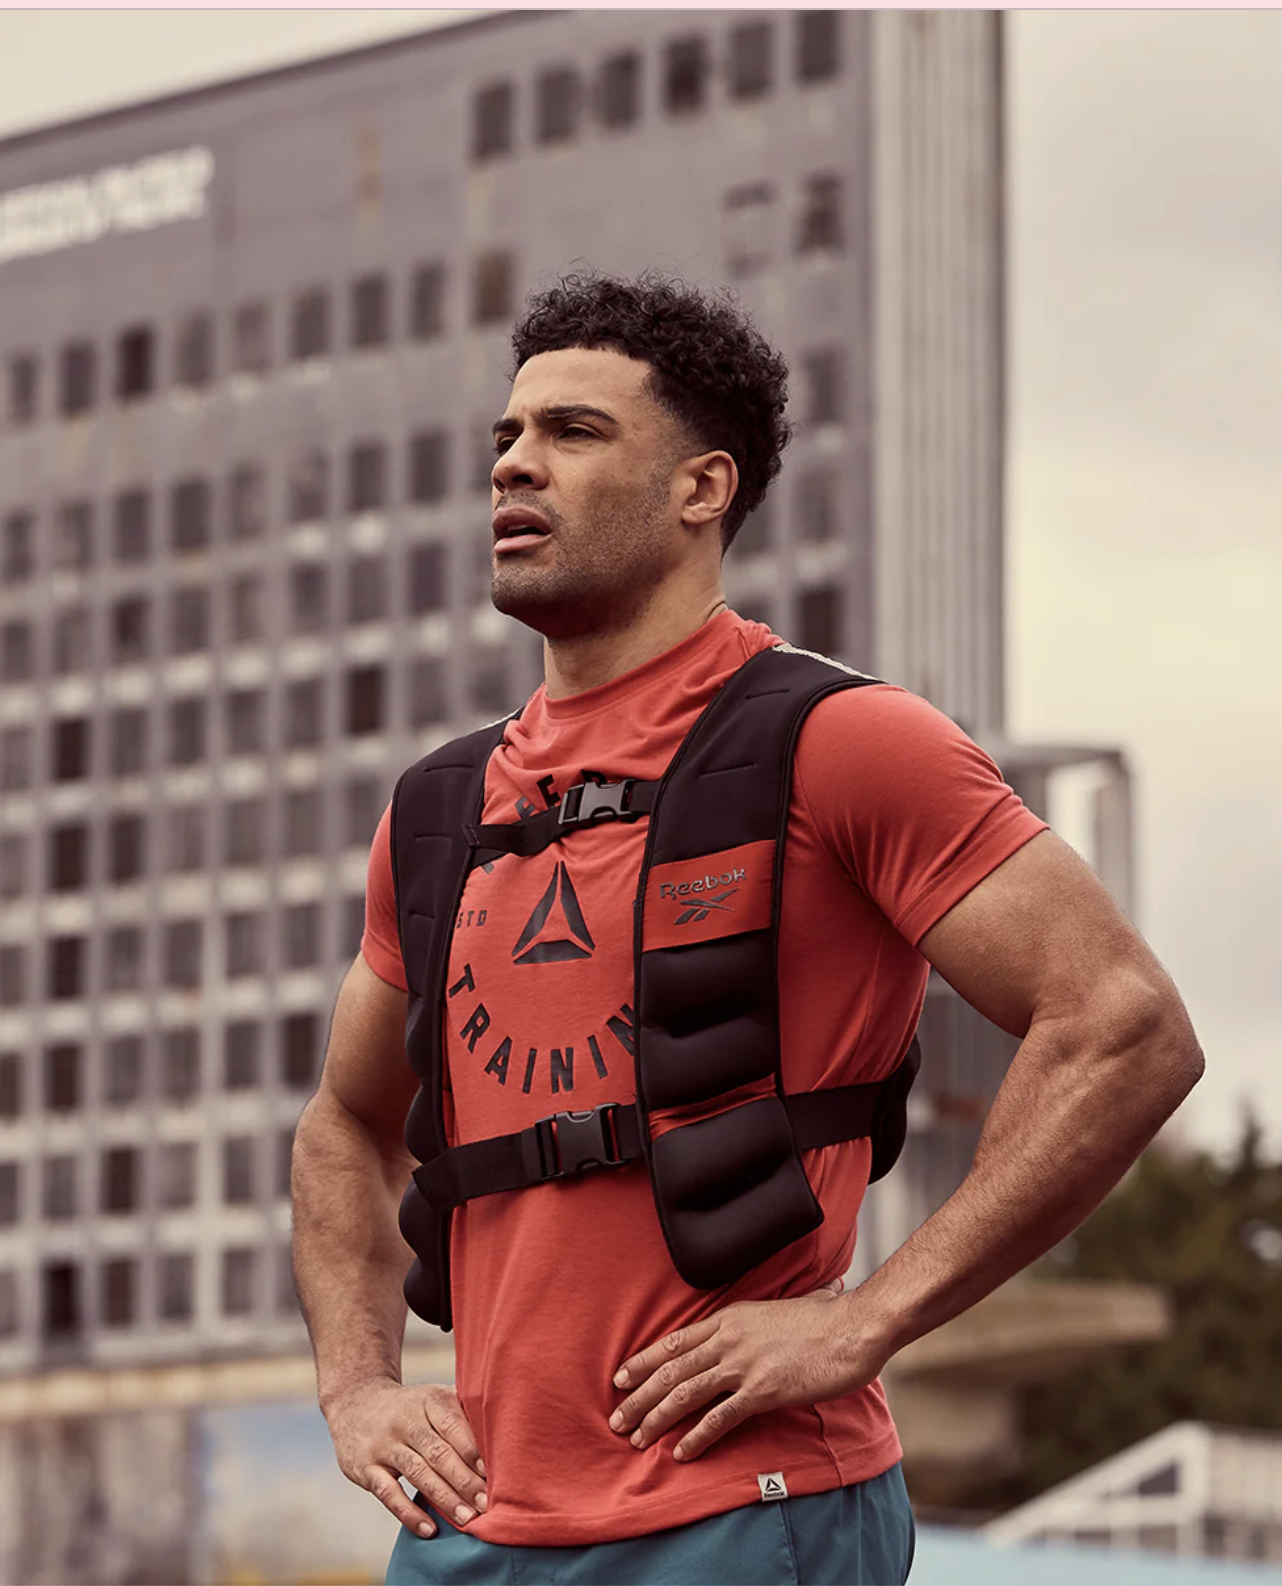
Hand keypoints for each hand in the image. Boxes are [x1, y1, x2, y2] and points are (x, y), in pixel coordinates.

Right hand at [324, 1379, 487, 1537]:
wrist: (355, 1404)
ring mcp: (384, 1444)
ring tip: (467, 1519)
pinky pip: (389, 1494)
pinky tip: (430, 1529)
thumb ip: (464, 1410)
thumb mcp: (433, 1397)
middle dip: (465, 1480)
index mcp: (428, 1400)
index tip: (494, 1473)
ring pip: (418, 1473)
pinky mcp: (365, 1468)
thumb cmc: (410, 1408)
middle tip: (486, 1503)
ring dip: (444, 1498)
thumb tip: (505, 1431)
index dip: (474, 1450)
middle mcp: (405, 1420)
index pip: (454, 1426)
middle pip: (439, 1452)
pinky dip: (410, 1513)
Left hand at [609, 1280, 882, 1461]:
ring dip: (657, 1418)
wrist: (852, 1328)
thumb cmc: (823, 1321)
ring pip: (686, 1393)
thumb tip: (753, 1322)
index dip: (644, 1361)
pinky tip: (681, 1452)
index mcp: (730, 1318)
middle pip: (671, 1369)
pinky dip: (696, 1437)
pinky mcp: (762, 1391)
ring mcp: (743, 1365)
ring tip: (637, 1439)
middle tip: (617, 1420)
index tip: (620, 1378)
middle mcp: (728, 1339)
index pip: (674, 1341)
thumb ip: (761, 1319)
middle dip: (639, 1397)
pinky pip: (720, 1418)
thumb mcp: (775, 1310)